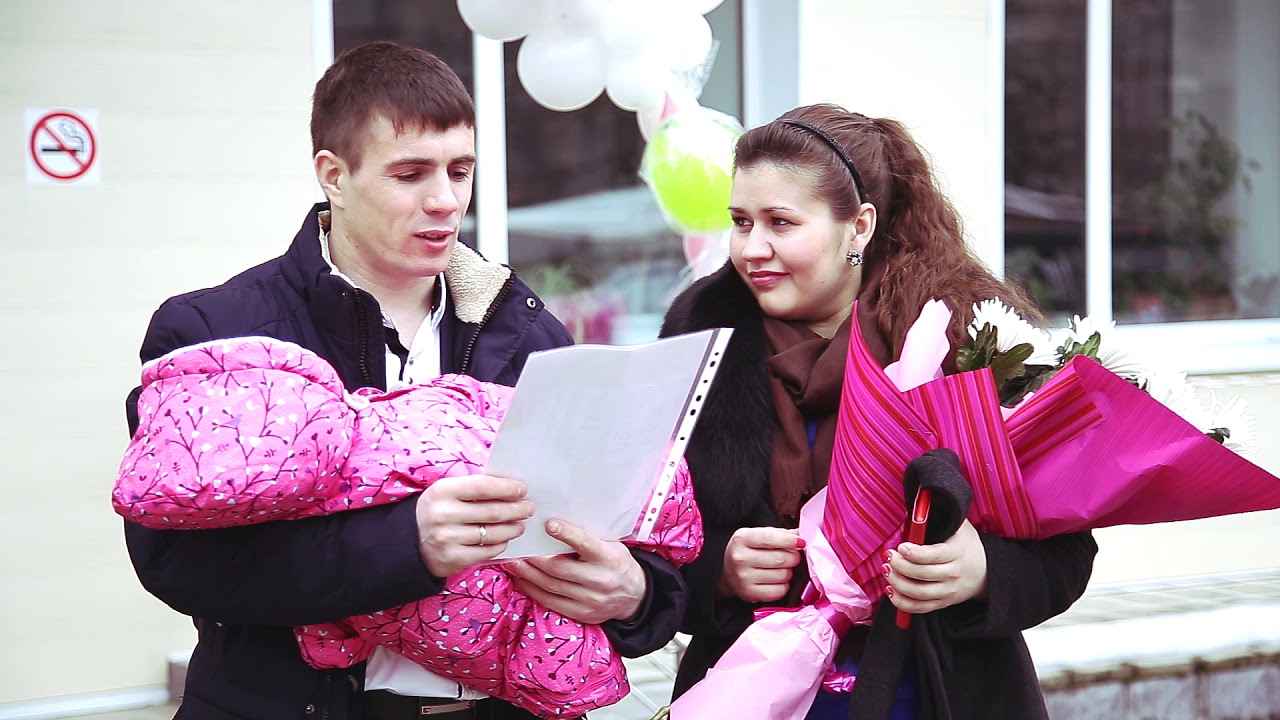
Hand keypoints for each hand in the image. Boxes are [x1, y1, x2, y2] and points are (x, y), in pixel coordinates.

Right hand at [415, 474, 533, 577]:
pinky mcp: (453, 558)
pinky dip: (501, 544)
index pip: (483, 487)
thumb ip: (474, 488)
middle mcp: (443, 514)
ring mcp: (447, 538)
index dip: (507, 488)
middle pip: (493, 512)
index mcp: (443, 490)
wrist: (409, 542)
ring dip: (513, 529)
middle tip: (529, 508)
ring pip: (493, 533)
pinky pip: (487, 551)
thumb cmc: (438, 510)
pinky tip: (504, 539)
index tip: (523, 489)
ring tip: (520, 525)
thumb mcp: (447, 492)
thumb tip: (512, 488)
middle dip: (517, 510)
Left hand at [506, 519, 647, 623]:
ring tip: (512, 562)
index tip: (548, 524)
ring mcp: (590, 600)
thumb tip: (555, 522)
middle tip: (516, 548)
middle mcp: (600, 580)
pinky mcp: (581, 613)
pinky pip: (550, 602)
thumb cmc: (616, 562)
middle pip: (558, 569)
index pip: (585, 544)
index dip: (566, 534)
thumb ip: (588, 537)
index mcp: (609, 558)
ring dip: (528, 574)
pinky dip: (533, 590)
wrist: (634, 596)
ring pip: (551, 586)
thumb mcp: (611, 545)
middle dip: (533, 559)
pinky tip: (522, 580)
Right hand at [718, 527, 802, 603]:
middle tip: (791, 556)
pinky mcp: (750, 594)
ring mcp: (744, 578)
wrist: (727, 571)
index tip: (801, 543)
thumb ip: (781, 534)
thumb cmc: (748, 550)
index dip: (790, 541)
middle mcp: (740, 558)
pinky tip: (776, 580)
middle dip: (793, 557)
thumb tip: (802, 535)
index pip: (770, 538)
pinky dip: (784, 585)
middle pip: (781, 558)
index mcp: (742, 538)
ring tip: (780, 568)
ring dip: (788, 572)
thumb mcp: (758, 535)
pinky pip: (780, 591)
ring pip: (783, 575)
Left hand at [885, 518, 987, 614]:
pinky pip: (919, 608)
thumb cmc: (966, 544)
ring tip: (886, 571)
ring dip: (897, 583)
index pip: (933, 555)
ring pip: (918, 593)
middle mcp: (953, 574)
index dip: (914, 553)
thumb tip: (918, 501)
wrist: (987, 572)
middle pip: (922, 574)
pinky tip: (891, 590)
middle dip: (899, 566)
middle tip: (888, 557)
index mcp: (957, 553)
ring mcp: (948, 591)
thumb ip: (940, 514)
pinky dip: (902, 602)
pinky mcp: (943, 603)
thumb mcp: (959, 526)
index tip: (900, 547)